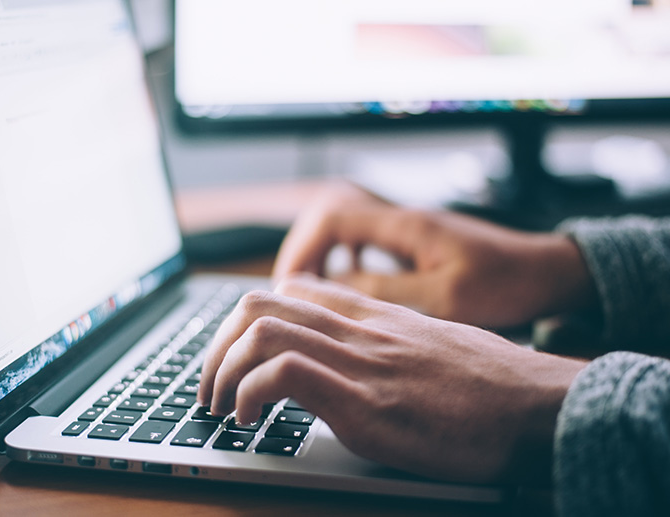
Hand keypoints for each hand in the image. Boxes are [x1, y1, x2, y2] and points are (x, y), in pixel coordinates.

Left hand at [200, 274, 586, 483]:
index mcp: (373, 315)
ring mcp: (360, 362)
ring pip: (261, 330)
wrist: (539, 406)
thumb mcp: (432, 346)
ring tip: (220, 406)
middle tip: (211, 386)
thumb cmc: (492, 384)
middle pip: (259, 303)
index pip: (291, 289)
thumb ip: (386, 343)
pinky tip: (249, 420)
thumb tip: (355, 360)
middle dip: (217, 345)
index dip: (247, 320)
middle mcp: (360, 329)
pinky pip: (284, 374)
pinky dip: (249, 394)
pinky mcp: (366, 403)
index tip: (236, 356)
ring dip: (221, 370)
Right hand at [273, 183, 596, 327]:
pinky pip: (364, 239)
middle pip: (330, 215)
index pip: (333, 216)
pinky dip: (344, 257)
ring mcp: (408, 228)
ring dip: (321, 252)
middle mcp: (402, 219)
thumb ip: (388, 290)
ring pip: (344, 225)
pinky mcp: (415, 241)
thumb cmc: (506, 283)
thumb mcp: (446, 297)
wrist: (545, 271)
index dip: (302, 247)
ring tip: (310, 288)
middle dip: (303, 249)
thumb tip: (336, 287)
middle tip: (291, 289)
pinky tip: (347, 282)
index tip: (291, 284)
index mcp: (406, 225)